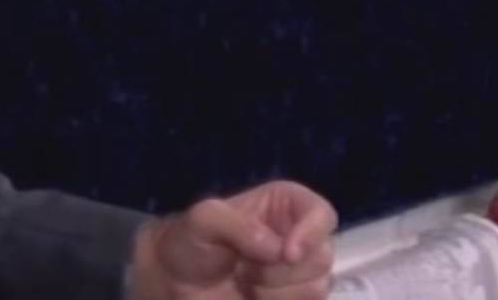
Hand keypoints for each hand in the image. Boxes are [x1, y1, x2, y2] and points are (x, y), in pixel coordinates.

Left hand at [128, 181, 336, 299]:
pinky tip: (252, 299)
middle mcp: (299, 238)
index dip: (312, 233)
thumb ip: (237, 225)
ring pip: (316, 289)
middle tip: (243, 268)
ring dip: (275, 293)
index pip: (322, 214)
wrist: (176, 285)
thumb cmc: (190, 243)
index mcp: (285, 206)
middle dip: (280, 270)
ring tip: (244, 284)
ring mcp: (299, 275)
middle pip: (322, 257)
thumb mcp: (203, 220)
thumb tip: (276, 248)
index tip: (287, 253)